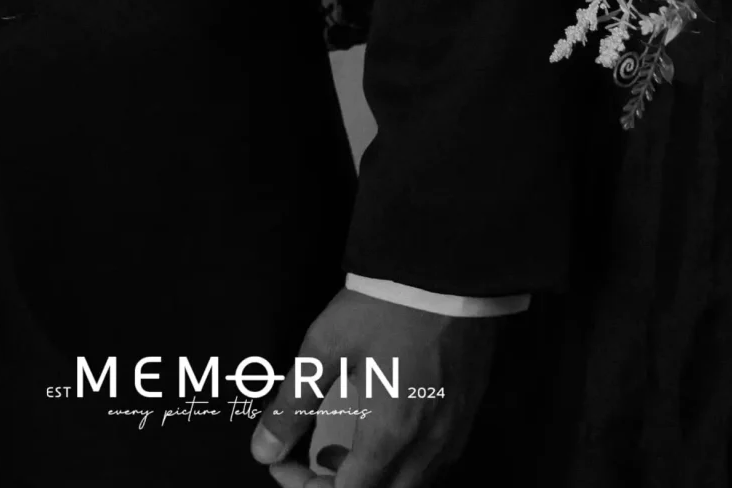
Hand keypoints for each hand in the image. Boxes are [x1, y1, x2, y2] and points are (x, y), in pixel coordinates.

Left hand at [251, 291, 496, 486]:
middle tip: (310, 460)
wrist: (450, 265)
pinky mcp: (467, 413)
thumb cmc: (390, 303)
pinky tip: (383, 428)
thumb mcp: (327, 346)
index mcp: (390, 436)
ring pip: (410, 485)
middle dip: (338, 487)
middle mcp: (427, 447)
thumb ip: (294, 403)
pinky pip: (433, 463)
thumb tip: (264, 448)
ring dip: (372, 477)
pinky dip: (401, 462)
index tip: (284, 464)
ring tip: (340, 446)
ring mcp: (453, 433)